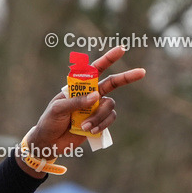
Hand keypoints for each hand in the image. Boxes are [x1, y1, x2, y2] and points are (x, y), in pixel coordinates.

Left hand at [23, 46, 145, 166]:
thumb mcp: (58, 109)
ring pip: (109, 106)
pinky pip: (109, 119)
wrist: (49, 142)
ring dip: (99, 116)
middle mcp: (90, 95)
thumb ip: (76, 102)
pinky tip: (90, 131)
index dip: (108, 59)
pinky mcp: (99, 122)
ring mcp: (95, 109)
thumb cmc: (49, 121)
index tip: (121, 50)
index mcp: (78, 87)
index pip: (94, 70)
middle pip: (112, 83)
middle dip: (127, 77)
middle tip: (142, 72)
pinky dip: (101, 125)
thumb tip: (97, 96)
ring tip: (85, 126)